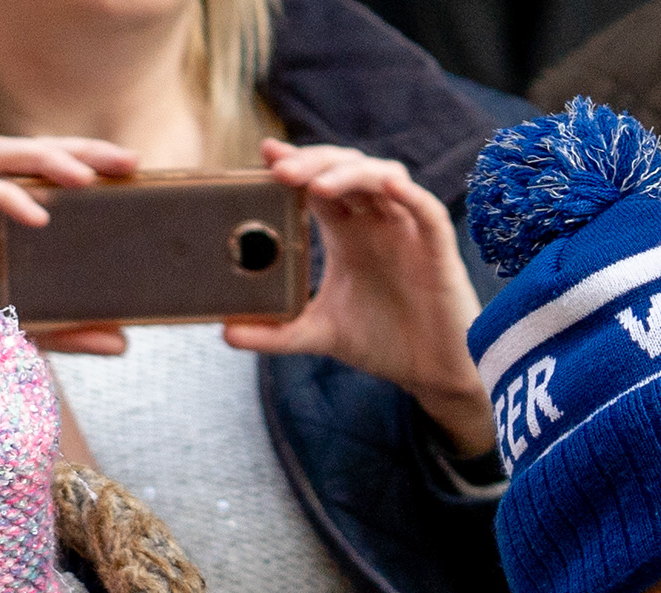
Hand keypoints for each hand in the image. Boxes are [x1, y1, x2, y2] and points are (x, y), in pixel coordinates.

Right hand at [0, 135, 142, 355]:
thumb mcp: (37, 327)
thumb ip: (75, 332)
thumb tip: (121, 344)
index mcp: (8, 208)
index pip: (50, 164)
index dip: (91, 154)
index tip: (134, 164)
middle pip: (33, 148)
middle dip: (80, 148)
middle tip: (126, 162)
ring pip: (0, 152)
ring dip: (46, 156)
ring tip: (84, 178)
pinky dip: (9, 198)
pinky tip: (40, 218)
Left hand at [223, 142, 492, 455]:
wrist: (427, 370)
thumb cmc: (380, 341)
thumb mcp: (316, 334)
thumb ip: (273, 333)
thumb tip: (224, 333)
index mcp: (347, 232)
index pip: (317, 184)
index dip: (295, 163)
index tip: (264, 154)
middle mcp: (376, 220)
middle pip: (346, 169)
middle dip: (314, 162)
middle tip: (279, 169)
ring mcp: (407, 229)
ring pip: (383, 178)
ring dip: (351, 174)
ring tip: (317, 185)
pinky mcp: (436, 247)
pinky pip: (426, 209)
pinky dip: (409, 194)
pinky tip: (387, 186)